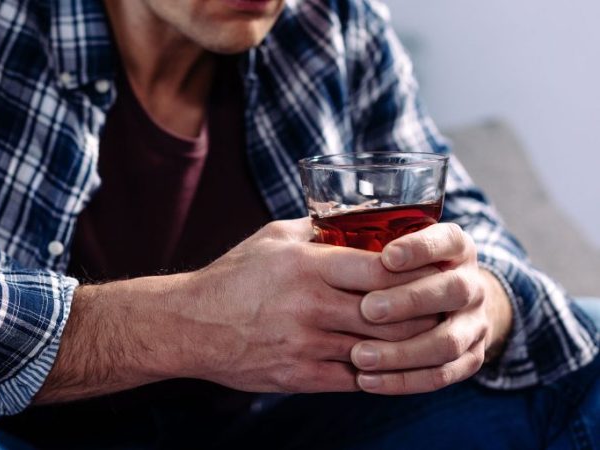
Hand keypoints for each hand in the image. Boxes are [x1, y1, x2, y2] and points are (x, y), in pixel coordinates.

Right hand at [180, 218, 440, 393]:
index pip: (385, 270)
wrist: (190, 326)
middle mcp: (311, 305)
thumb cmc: (232, 277)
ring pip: (380, 350)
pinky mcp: (300, 376)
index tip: (435, 272)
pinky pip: (356, 379)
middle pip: (393, 314)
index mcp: (309, 265)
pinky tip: (389, 363)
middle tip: (443, 308)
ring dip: (409, 346)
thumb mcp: (272, 237)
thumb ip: (317, 227)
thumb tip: (356, 216)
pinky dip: (380, 373)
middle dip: (425, 312)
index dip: (419, 273)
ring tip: (425, 337)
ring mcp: (306, 344)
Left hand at [349, 223, 512, 393]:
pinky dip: (404, 380)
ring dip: (402, 351)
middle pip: (452, 291)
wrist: (444, 304)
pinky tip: (367, 381)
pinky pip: (442, 375)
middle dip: (410, 301)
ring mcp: (475, 323)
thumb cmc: (397, 269)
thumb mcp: (386, 244)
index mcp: (455, 247)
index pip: (446, 240)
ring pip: (447, 341)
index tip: (387, 256)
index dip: (420, 248)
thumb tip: (312, 227)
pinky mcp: (470, 358)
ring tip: (359, 356)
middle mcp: (472, 283)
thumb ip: (360, 236)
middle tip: (367, 309)